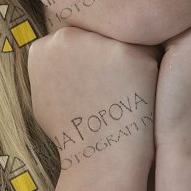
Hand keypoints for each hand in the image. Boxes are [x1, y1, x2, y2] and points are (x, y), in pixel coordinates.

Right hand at [27, 27, 162, 172]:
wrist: (100, 158)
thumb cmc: (73, 133)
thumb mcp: (42, 96)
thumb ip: (50, 67)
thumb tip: (59, 53)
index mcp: (43, 46)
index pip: (73, 36)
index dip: (87, 57)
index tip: (94, 80)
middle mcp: (68, 37)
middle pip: (97, 32)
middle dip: (107, 51)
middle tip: (114, 85)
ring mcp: (100, 43)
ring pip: (123, 38)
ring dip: (128, 56)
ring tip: (125, 91)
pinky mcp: (133, 53)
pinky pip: (147, 51)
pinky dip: (148, 69)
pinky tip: (143, 92)